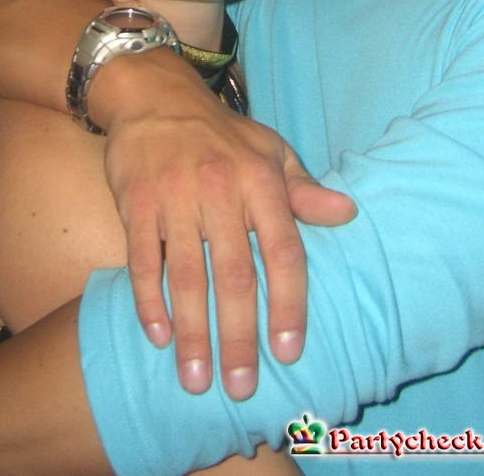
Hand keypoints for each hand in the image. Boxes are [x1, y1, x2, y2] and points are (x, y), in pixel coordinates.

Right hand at [98, 51, 355, 399]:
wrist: (155, 97)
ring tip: (196, 380)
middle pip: (233, 275)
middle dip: (238, 336)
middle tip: (241, 387)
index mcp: (261, 181)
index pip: (283, 251)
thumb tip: (348, 212)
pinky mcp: (135, 200)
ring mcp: (175, 196)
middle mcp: (220, 189)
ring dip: (193, 332)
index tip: (289, 351)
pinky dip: (148, 301)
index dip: (288, 303)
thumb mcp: (270, 152)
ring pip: (185, 275)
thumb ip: (304, 190)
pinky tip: (159, 338)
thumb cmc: (221, 134)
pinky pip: (141, 259)